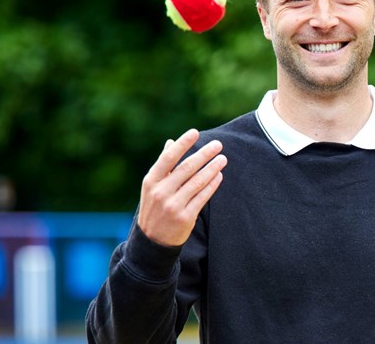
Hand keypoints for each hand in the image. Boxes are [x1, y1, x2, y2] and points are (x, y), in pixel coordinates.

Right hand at [137, 129, 226, 246]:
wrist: (152, 241)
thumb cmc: (154, 207)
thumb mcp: (152, 186)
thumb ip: (163, 165)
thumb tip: (170, 142)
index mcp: (151, 181)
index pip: (168, 158)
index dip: (182, 144)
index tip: (195, 132)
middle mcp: (161, 192)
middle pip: (187, 168)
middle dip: (204, 154)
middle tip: (218, 144)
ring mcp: (173, 205)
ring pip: (197, 182)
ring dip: (212, 168)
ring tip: (223, 159)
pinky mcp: (185, 217)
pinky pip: (202, 197)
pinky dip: (212, 185)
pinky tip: (219, 176)